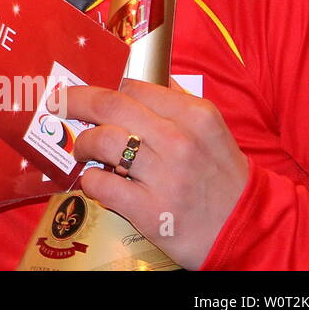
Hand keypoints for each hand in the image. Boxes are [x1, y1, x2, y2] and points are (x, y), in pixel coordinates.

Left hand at [65, 79, 250, 269]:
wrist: (249, 230)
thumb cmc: (223, 178)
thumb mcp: (212, 131)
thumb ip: (178, 103)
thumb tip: (144, 79)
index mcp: (195, 115)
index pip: (133, 87)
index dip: (104, 88)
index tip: (88, 94)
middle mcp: (179, 140)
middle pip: (110, 104)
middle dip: (75, 100)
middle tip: (59, 104)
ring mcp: (164, 176)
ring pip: (102, 140)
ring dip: (83, 143)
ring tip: (83, 150)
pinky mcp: (150, 210)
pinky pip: (101, 184)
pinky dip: (89, 180)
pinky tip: (93, 181)